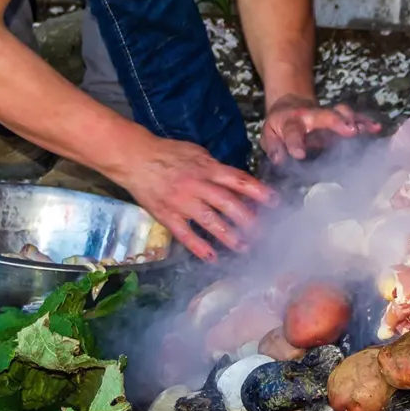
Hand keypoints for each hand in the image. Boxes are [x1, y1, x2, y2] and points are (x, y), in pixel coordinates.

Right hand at [113, 138, 279, 261]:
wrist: (134, 157)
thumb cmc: (169, 153)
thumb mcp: (198, 153)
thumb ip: (218, 169)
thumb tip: (239, 184)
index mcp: (207, 169)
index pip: (238, 180)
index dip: (258, 191)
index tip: (275, 202)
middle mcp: (197, 185)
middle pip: (228, 203)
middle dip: (248, 219)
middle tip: (264, 232)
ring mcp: (182, 201)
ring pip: (210, 221)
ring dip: (229, 236)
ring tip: (245, 247)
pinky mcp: (166, 215)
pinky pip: (185, 234)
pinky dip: (199, 247)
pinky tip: (212, 257)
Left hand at [260, 94, 380, 164]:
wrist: (292, 104)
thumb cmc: (280, 126)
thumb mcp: (269, 134)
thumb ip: (273, 146)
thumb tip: (279, 159)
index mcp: (291, 122)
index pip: (293, 132)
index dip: (295, 143)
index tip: (299, 154)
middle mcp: (311, 116)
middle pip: (324, 116)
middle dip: (337, 122)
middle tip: (350, 130)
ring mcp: (327, 115)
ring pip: (342, 113)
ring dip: (354, 120)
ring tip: (364, 129)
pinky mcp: (339, 118)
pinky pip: (354, 118)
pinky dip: (365, 122)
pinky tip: (376, 128)